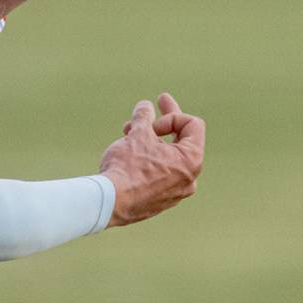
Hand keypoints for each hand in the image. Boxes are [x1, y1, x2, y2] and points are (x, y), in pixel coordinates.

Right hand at [99, 93, 204, 227]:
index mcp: (191, 160)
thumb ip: (144, 117)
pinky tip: (128, 153)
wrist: (111, 202)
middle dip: (164, 121)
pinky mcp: (160, 200)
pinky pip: (160, 173)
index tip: (150, 125)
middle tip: (158, 100)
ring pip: (167, 156)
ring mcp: (175, 191)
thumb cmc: (127, 167)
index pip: (192, 125)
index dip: (171, 116)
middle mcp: (189, 178)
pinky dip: (148, 158)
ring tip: (127, 133)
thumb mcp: (136, 134)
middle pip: (182, 140)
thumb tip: (145, 107)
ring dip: (150, 140)